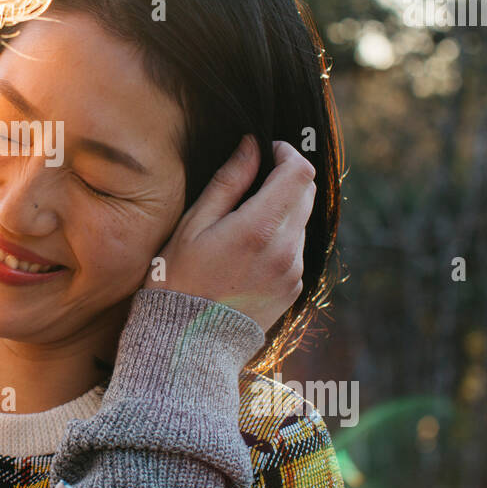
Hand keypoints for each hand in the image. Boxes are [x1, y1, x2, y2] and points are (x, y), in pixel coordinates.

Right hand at [143, 135, 316, 330]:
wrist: (188, 342)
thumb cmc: (180, 279)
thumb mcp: (193, 224)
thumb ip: (228, 182)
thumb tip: (252, 146)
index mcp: (260, 228)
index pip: (299, 172)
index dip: (286, 153)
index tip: (266, 151)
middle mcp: (286, 250)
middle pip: (307, 193)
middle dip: (285, 178)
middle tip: (252, 183)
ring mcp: (294, 272)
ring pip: (301, 221)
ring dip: (282, 210)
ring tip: (242, 224)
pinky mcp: (294, 288)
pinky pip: (296, 249)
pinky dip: (279, 238)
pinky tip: (246, 252)